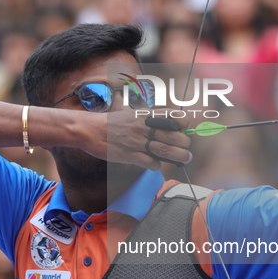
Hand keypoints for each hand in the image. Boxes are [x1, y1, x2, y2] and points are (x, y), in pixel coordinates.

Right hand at [78, 110, 192, 169]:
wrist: (90, 130)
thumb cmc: (112, 123)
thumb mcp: (132, 114)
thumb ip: (148, 119)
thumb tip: (167, 125)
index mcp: (146, 115)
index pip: (173, 117)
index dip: (183, 124)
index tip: (184, 130)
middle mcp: (144, 127)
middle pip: (174, 136)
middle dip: (184, 144)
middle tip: (186, 150)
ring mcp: (137, 142)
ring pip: (166, 150)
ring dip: (179, 156)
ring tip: (185, 159)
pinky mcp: (130, 155)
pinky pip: (151, 162)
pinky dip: (156, 164)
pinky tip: (155, 163)